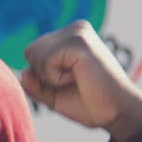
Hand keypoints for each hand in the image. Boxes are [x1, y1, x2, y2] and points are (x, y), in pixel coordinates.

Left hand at [20, 20, 141, 141]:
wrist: (118, 112)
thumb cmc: (90, 103)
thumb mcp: (54, 94)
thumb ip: (35, 83)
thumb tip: (24, 71)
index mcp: (70, 36)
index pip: (33, 52)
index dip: (42, 76)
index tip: (70, 83)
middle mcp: (74, 28)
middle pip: (30, 51)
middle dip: (43, 75)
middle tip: (73, 82)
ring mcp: (77, 32)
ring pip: (35, 54)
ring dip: (50, 77)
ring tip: (77, 79)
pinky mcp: (79, 41)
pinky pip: (46, 62)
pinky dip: (56, 78)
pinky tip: (78, 78)